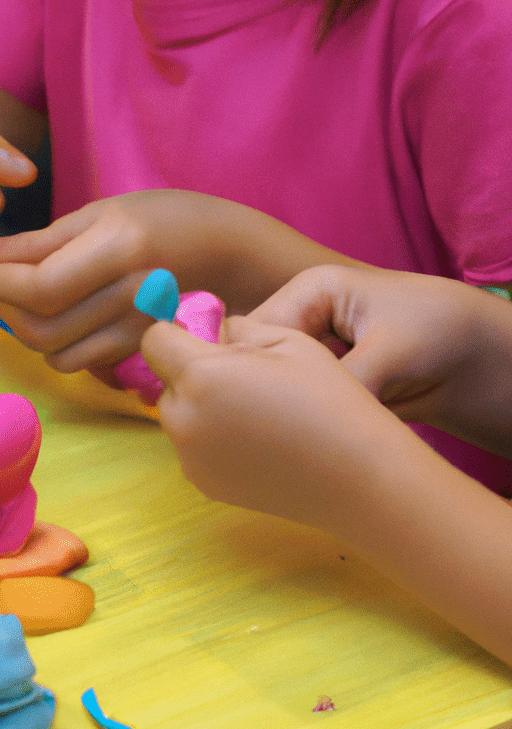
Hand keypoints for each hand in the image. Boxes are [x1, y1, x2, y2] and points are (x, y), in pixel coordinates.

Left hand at [0, 192, 176, 372]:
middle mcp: (129, 294)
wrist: (225, 251)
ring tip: (16, 294)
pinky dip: (47, 344)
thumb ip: (45, 241)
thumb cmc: (160, 218)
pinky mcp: (133, 349)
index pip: (38, 285)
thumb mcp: (101, 211)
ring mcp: (134, 329)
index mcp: (119, 246)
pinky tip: (50, 316)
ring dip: (18, 323)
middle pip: (38, 324)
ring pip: (49, 350)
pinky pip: (71, 362)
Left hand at [140, 315, 409, 535]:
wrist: (356, 476)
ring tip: (255, 411)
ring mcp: (190, 456)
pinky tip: (258, 441)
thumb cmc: (328, 399)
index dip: (176, 332)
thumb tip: (210, 330)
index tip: (204, 336)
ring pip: (178, 415)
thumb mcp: (287, 340)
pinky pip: (193, 447)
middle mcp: (184, 418)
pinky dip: (212, 438)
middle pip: (166, 381)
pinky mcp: (202, 482)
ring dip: (201, 406)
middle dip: (192, 372)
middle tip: (245, 379)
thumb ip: (236, 328)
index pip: (154, 340)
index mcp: (201, 375)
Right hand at [248, 266, 511, 455]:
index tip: (257, 407)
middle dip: (261, 391)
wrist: (479, 358)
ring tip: (291, 433)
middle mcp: (302, 319)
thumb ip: (343, 381)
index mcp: (310, 291)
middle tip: (273, 425)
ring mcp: (309, 351)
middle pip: (254, 359)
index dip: (249, 368)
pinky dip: (297, 420)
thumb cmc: (442, 331)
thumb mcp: (389, 353)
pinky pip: (292, 403)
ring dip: (279, 409)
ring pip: (269, 385)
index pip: (253, 331)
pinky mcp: (319, 380)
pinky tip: (303, 437)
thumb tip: (302, 415)